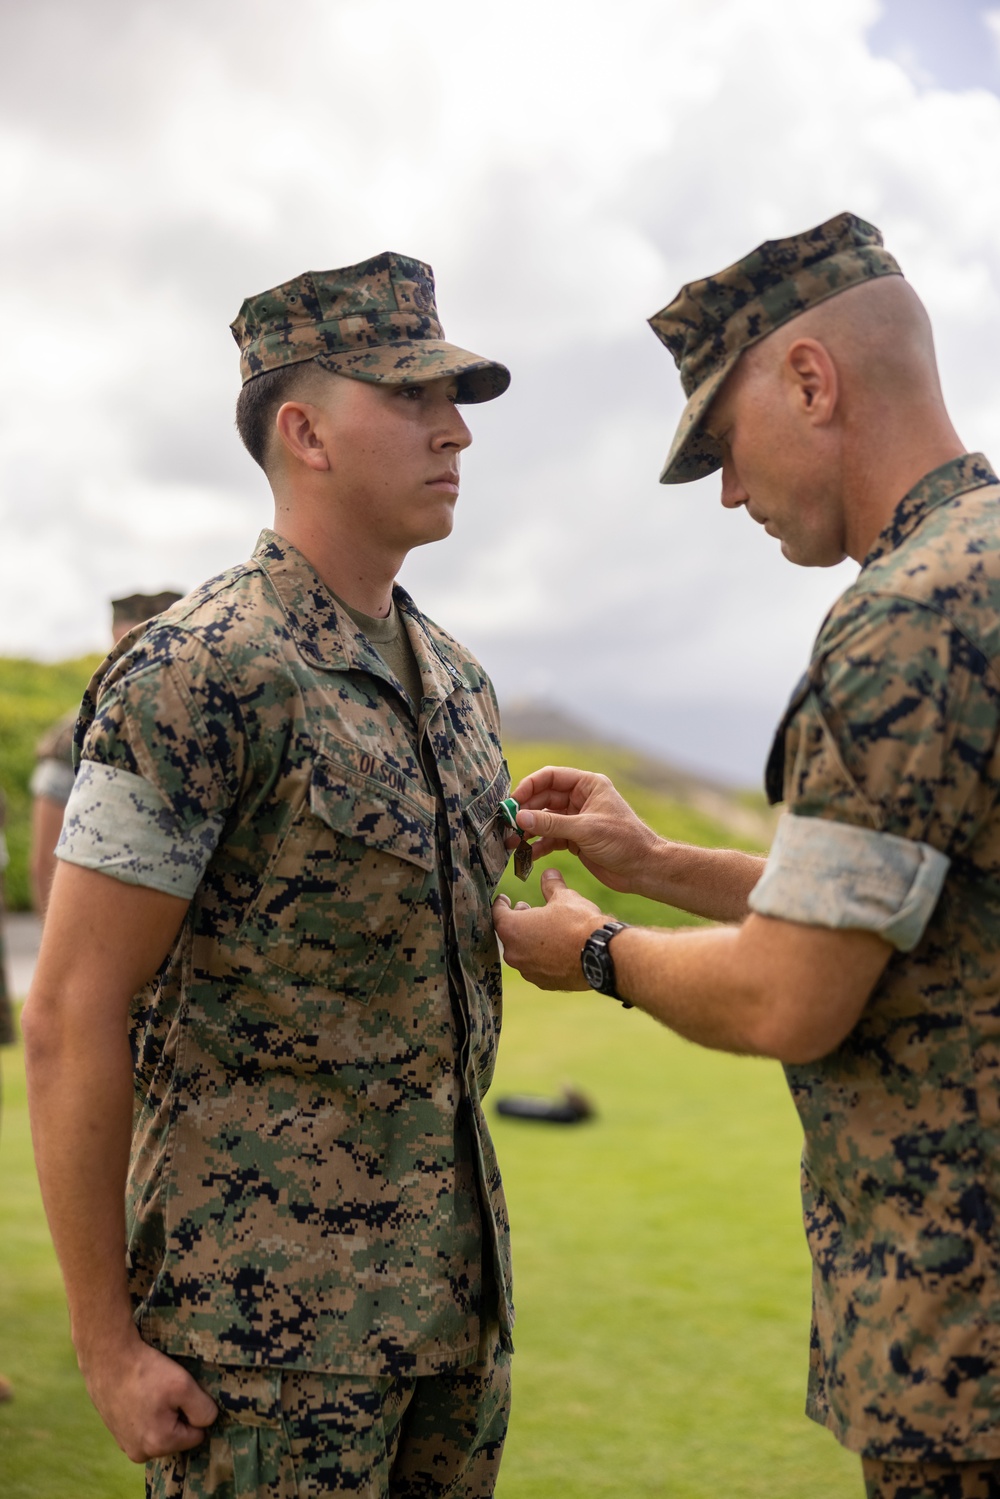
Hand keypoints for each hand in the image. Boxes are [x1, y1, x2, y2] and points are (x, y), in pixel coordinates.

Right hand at [83, 1332, 217, 1462]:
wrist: (107, 1358)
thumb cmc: (146, 1371)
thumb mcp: (184, 1386)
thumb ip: (204, 1410)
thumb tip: (209, 1421)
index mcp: (159, 1444)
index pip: (197, 1435)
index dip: (194, 1411)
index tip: (180, 1393)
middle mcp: (140, 1453)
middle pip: (177, 1436)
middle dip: (177, 1414)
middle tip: (164, 1392)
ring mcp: (126, 1445)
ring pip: (161, 1431)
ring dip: (161, 1414)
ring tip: (151, 1392)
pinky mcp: (117, 1434)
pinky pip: (144, 1427)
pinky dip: (146, 1414)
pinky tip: (140, 1396)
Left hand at [493, 867, 604, 989]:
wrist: (600, 955)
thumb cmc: (578, 923)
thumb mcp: (564, 897)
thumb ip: (551, 885)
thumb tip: (549, 872)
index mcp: (512, 929)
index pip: (497, 913)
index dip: (500, 903)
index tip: (504, 899)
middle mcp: (514, 953)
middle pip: (508, 934)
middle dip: (516, 921)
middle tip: (525, 909)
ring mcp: (528, 971)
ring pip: (522, 952)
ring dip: (528, 940)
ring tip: (542, 930)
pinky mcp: (543, 983)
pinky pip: (536, 966)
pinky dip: (541, 957)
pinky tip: (554, 949)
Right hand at [511, 767, 658, 892]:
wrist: (643, 869)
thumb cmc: (623, 841)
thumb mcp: (585, 829)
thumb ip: (551, 824)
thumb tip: (520, 818)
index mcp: (588, 785)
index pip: (551, 777)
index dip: (530, 786)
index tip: (513, 802)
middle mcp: (580, 799)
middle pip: (543, 799)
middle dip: (525, 812)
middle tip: (506, 824)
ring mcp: (576, 820)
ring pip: (544, 821)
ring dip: (528, 831)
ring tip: (511, 842)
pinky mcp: (574, 840)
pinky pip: (550, 838)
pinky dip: (538, 846)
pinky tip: (526, 855)